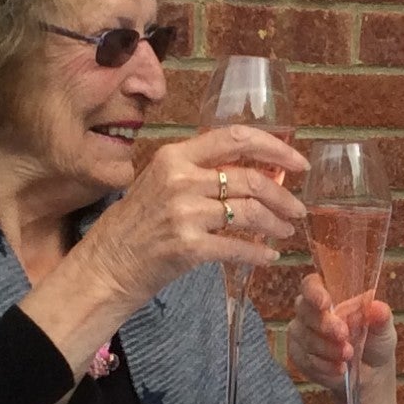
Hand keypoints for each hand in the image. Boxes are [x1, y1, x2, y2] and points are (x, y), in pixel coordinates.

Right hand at [77, 125, 305, 308]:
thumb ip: (200, 173)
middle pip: (250, 178)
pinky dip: (260, 253)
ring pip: (250, 212)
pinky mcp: (189, 247)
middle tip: (298, 208)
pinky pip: (238, 247)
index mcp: (175, 157)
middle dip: (283, 195)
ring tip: (286, 231)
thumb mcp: (161, 183)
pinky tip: (270, 257)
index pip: (235, 138)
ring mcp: (184, 213)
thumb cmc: (136, 225)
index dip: (274, 148)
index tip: (298, 163)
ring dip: (276, 223)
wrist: (106, 265)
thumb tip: (252, 173)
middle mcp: (180, 179)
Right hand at [288, 272, 395, 392]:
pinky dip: (323, 366)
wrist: (371, 373)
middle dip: (324, 324)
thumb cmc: (375, 341)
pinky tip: (339, 369)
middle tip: (343, 335)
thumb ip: (380, 316)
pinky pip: (304, 360)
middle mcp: (310, 312)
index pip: (311, 285)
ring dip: (327, 349)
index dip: (313, 291)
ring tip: (348, 355)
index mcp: (329, 296)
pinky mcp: (299, 357)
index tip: (324, 303)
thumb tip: (376, 308)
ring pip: (305, 338)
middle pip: (304, 311)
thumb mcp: (383, 328)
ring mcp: (301, 334)